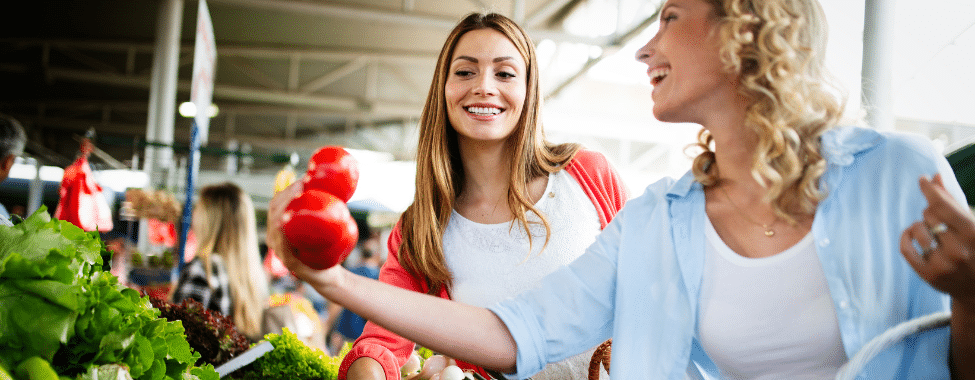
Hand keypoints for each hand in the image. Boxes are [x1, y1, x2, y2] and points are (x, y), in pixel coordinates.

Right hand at [266, 181, 342, 288]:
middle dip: (288, 194)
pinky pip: (283, 247)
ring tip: (299, 195)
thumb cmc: (324, 248)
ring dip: (285, 208)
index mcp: (279, 228)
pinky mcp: (291, 263)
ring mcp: (281, 251)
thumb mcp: (317, 226)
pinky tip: (285, 223)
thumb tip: (327, 184)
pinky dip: (283, 234)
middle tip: (305, 184)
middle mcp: (275, 239)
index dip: (287, 189)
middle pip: (275, 210)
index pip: (276, 203)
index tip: (303, 179)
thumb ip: (316, 209)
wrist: (329, 275)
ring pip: (276, 225)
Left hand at [900, 174, 974, 305]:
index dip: (931, 190)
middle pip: (929, 215)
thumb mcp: (970, 225)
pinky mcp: (928, 275)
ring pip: (917, 229)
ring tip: (930, 232)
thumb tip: (935, 177)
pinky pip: (905, 248)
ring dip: (919, 225)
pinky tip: (911, 234)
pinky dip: (906, 237)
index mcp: (973, 235)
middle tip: (940, 222)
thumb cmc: (973, 249)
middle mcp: (959, 251)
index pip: (944, 207)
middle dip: (931, 213)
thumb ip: (953, 202)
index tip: (923, 180)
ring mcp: (942, 265)